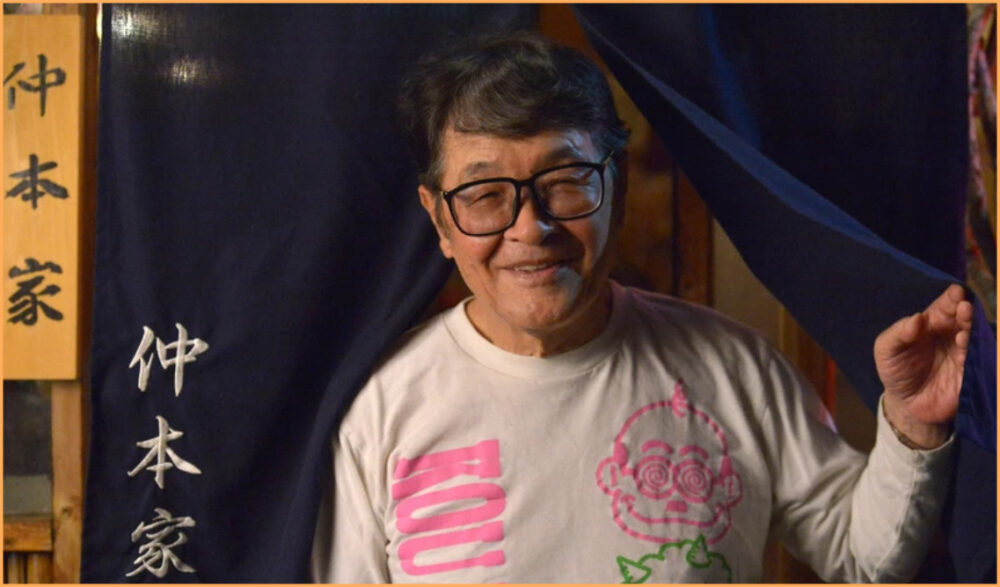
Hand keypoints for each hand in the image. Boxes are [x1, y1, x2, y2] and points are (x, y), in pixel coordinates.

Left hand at [874, 284, 972, 448]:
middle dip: (964, 310)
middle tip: (963, 306)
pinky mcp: (969, 373)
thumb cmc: (896, 370)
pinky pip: (976, 359)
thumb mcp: (886, 350)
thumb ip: (899, 333)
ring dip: (971, 328)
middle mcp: (951, 335)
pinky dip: (973, 351)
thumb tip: (917, 318)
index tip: (955, 292)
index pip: (944, 307)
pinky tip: (965, 342)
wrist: (906, 404)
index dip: (951, 298)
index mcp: (932, 324)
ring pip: (973, 336)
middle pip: (963, 318)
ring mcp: (962, 353)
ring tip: (964, 323)